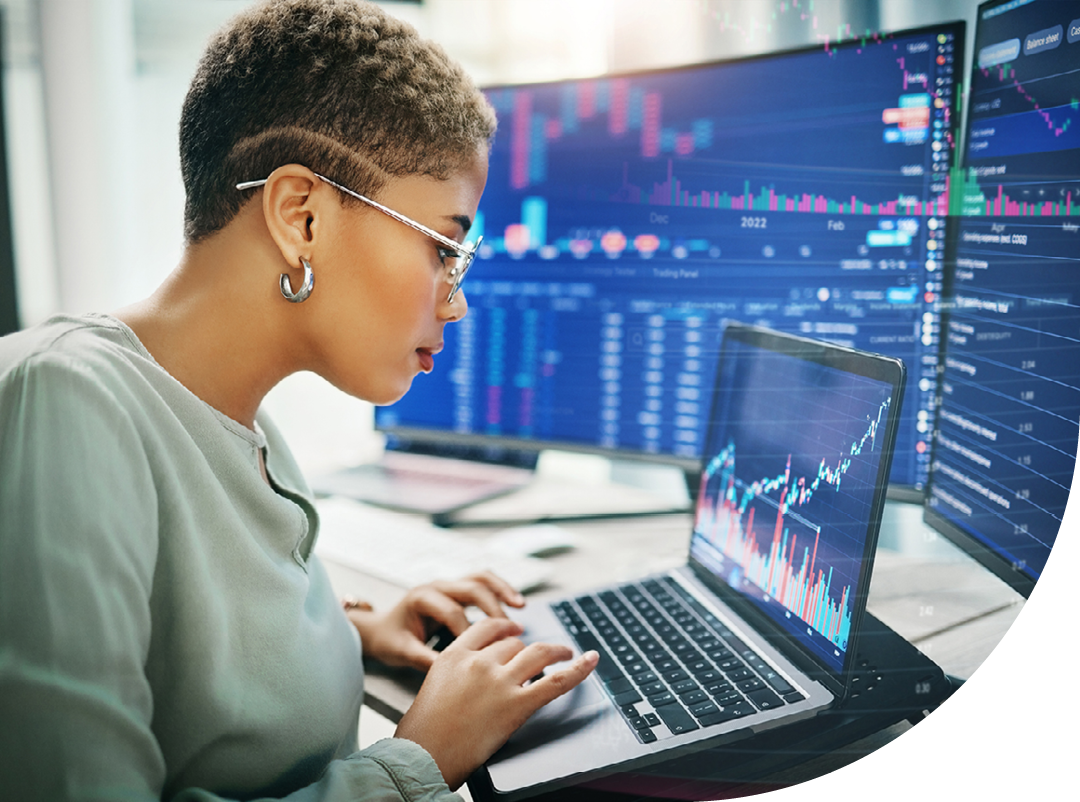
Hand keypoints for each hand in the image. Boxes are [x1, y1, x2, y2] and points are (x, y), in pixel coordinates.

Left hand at [344, 571, 524, 670]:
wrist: (380, 628)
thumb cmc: (389, 638)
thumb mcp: (402, 651)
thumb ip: (426, 660)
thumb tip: (453, 673)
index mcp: (421, 598)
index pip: (452, 612)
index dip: (470, 633)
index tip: (484, 654)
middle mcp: (436, 586)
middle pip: (471, 588)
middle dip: (493, 608)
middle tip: (511, 629)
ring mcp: (448, 585)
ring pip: (480, 578)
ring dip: (502, 590)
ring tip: (520, 605)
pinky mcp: (456, 590)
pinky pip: (482, 582)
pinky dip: (499, 589)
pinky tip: (515, 602)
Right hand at [394, 617, 598, 789]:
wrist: (422, 757)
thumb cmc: (422, 732)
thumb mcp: (433, 686)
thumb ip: (458, 673)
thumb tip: (478, 676)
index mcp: (455, 655)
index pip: (489, 628)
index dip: (507, 628)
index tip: (516, 631)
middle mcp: (479, 662)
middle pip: (514, 644)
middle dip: (526, 651)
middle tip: (539, 657)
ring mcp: (499, 682)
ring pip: (537, 653)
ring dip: (556, 650)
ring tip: (566, 652)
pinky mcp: (517, 705)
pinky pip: (556, 681)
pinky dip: (578, 669)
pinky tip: (590, 660)